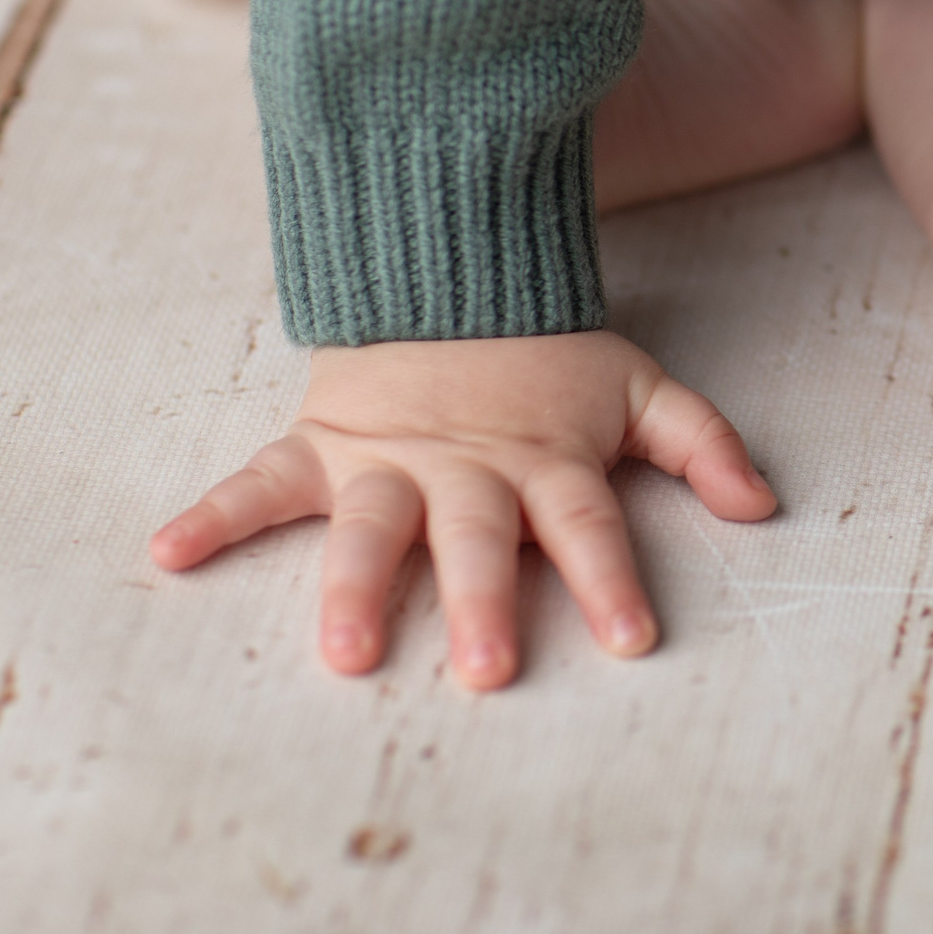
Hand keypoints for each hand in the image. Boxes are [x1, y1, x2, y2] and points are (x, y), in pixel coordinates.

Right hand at [150, 330, 775, 688]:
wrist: (452, 266)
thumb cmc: (549, 356)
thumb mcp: (638, 387)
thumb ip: (701, 443)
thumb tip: (764, 504)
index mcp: (545, 460)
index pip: (587, 524)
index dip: (611, 578)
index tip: (631, 640)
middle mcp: (466, 468)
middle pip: (476, 539)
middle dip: (481, 602)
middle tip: (487, 668)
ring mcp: (387, 458)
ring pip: (370, 526)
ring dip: (353, 586)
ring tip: (343, 651)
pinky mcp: (322, 443)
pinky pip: (261, 481)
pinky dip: (213, 514)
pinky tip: (168, 553)